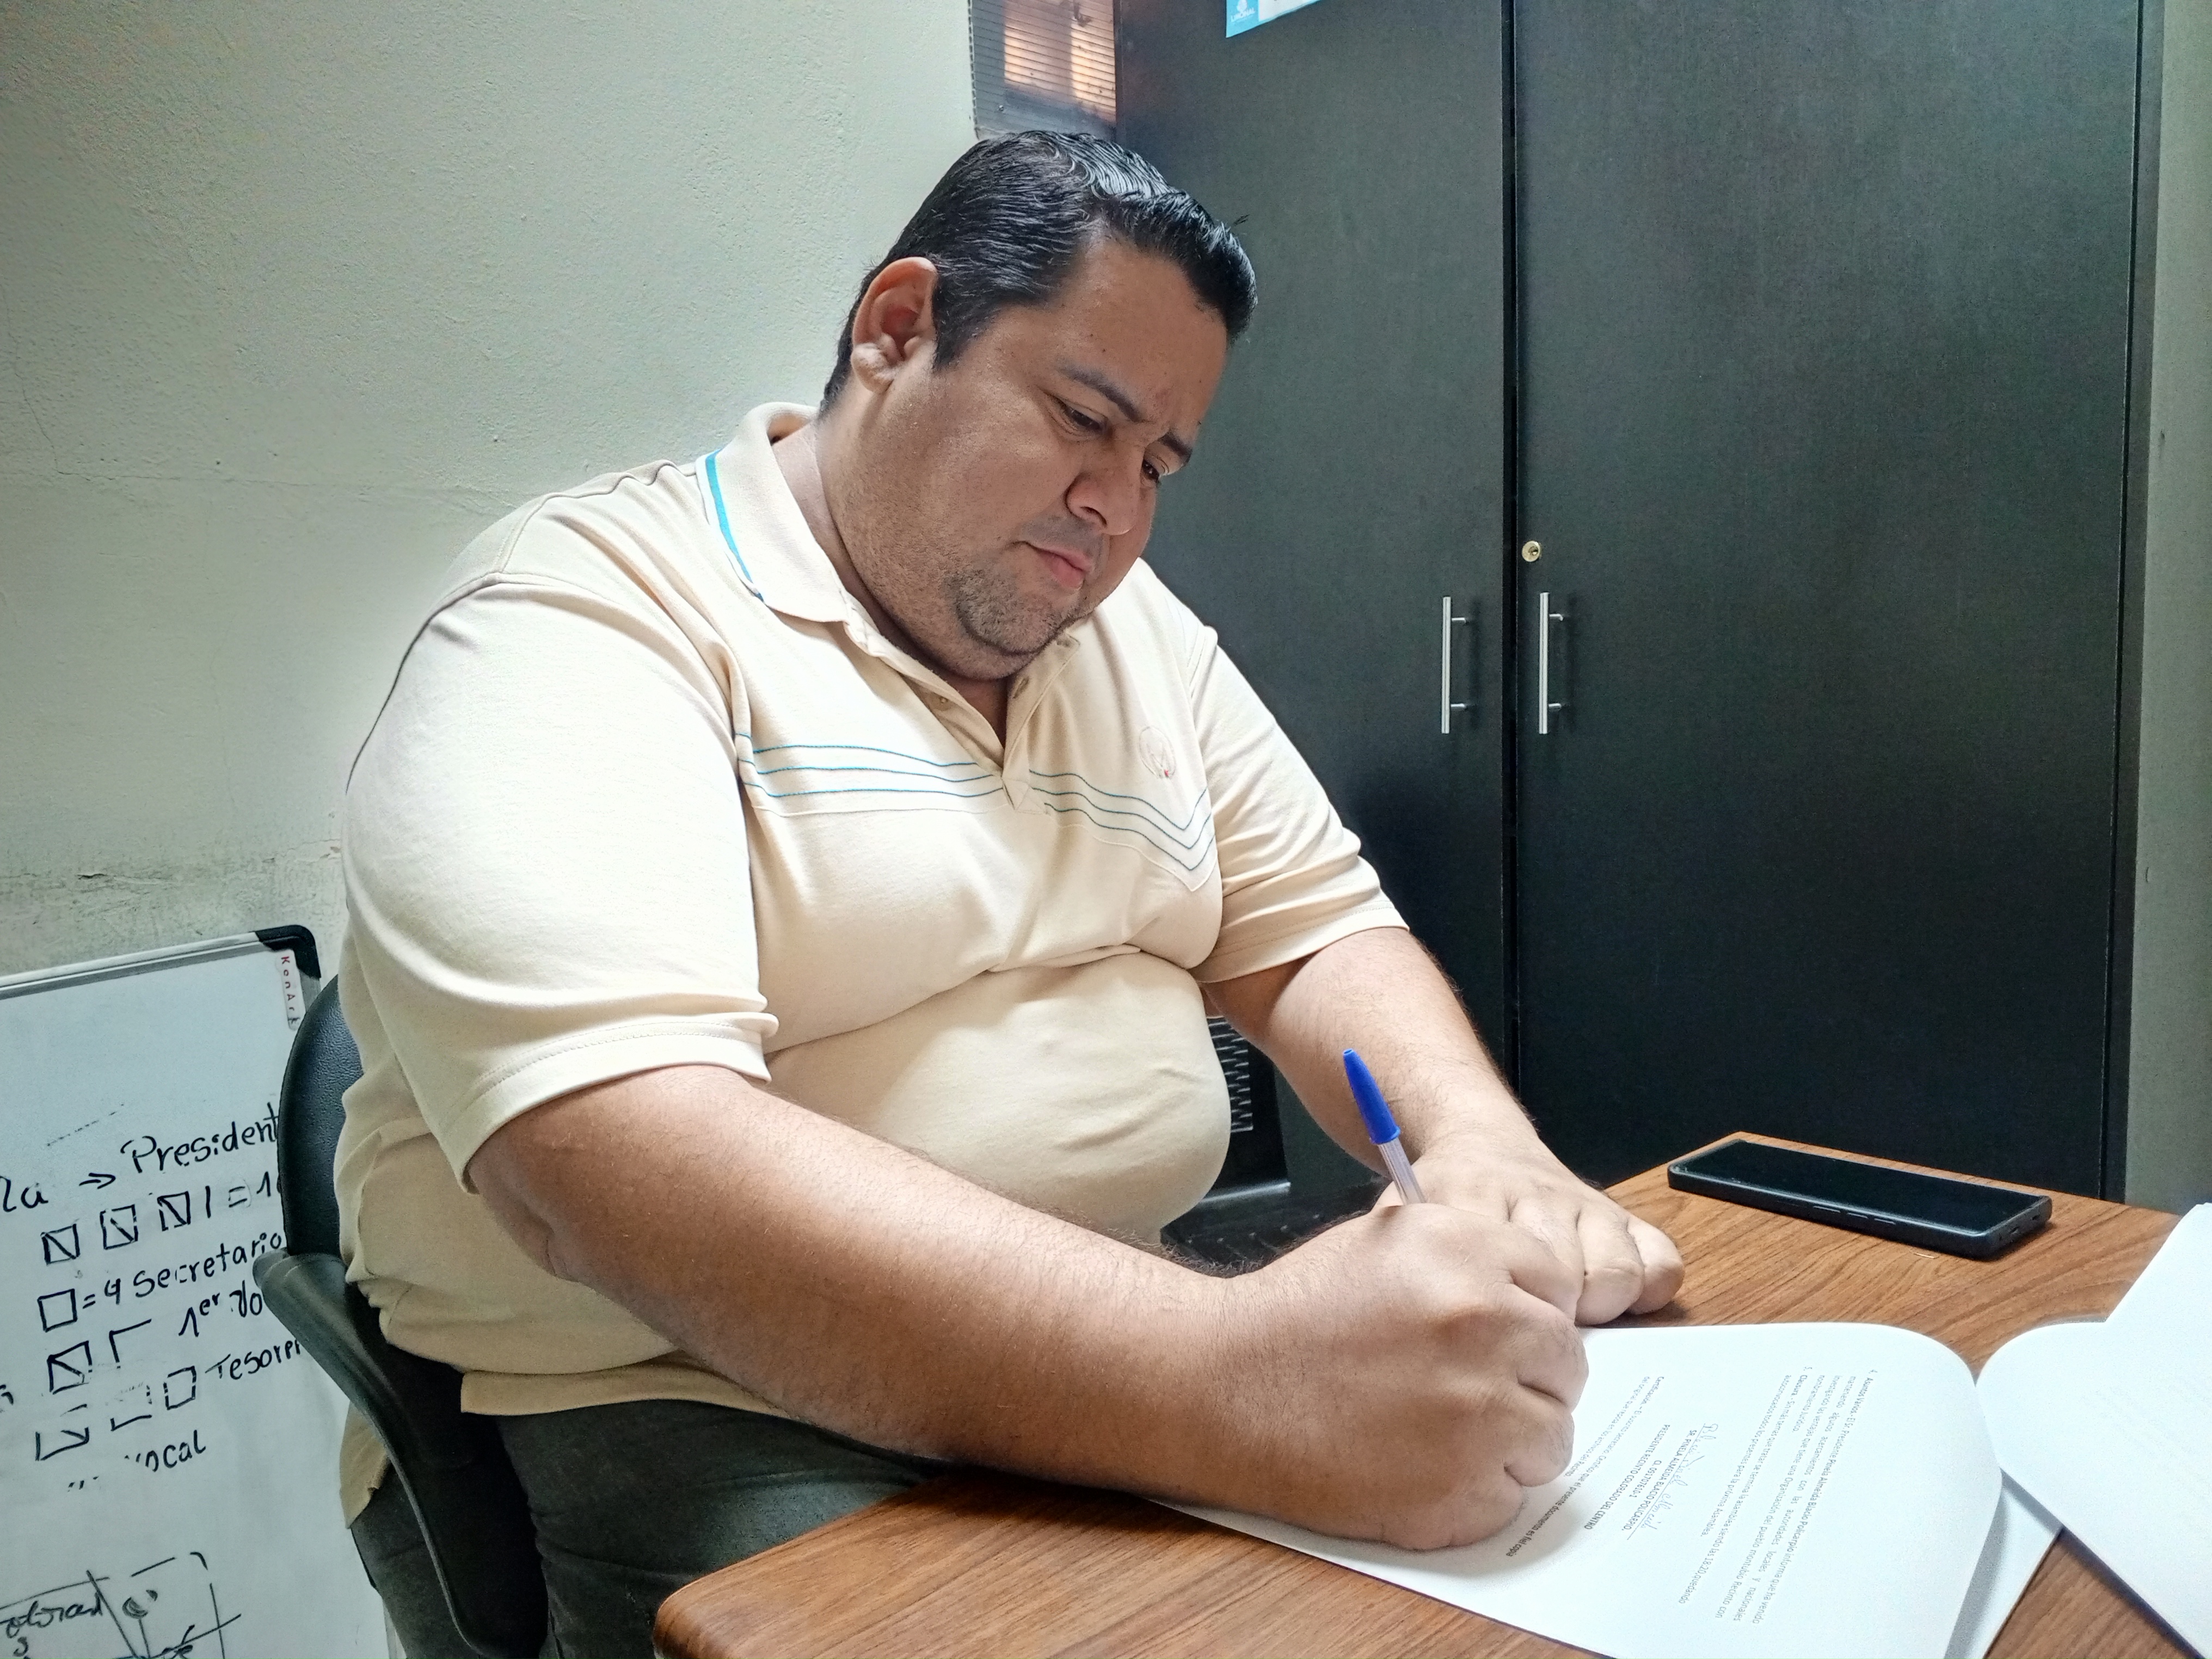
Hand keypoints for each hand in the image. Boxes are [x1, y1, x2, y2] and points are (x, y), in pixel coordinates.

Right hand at [1202, 1202, 1585, 1549]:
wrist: (1223, 1384)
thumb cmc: (1301, 1313)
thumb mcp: (1389, 1241)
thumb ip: (1474, 1257)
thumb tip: (1539, 1297)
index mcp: (1467, 1255)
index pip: (1559, 1288)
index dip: (1526, 1311)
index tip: (1493, 1330)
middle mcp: (1484, 1328)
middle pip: (1566, 1364)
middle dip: (1527, 1375)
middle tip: (1464, 1384)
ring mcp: (1478, 1417)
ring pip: (1551, 1437)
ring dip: (1510, 1438)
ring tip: (1439, 1427)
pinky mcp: (1459, 1493)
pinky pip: (1510, 1496)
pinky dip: (1475, 1489)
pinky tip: (1419, 1462)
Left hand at [1401, 1135, 1684, 1325]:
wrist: (1479, 1144)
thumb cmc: (1441, 1209)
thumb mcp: (1402, 1226)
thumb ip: (1398, 1270)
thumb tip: (1414, 1336)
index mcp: (1474, 1198)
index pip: (1504, 1273)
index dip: (1504, 1323)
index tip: (1492, 1344)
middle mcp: (1535, 1197)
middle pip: (1566, 1282)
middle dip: (1548, 1324)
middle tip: (1526, 1334)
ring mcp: (1585, 1205)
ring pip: (1617, 1273)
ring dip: (1594, 1307)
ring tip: (1565, 1314)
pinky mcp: (1623, 1216)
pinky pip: (1661, 1262)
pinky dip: (1646, 1289)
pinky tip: (1612, 1302)